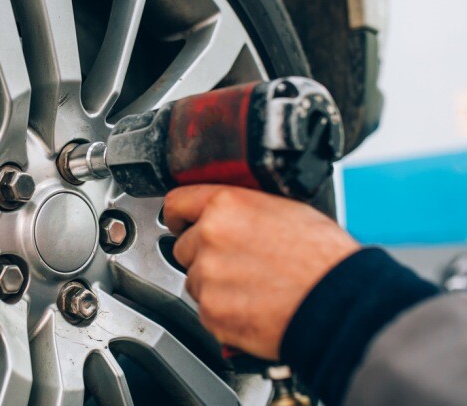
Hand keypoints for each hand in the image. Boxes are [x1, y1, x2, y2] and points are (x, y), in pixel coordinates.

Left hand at [164, 185, 359, 359]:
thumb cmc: (324, 259)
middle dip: (205, 255)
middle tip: (239, 264)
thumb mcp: (286, 208)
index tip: (182, 223)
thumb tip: (230, 212)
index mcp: (226, 205)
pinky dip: (224, 311)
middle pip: (185, 246)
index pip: (176, 203)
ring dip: (215, 284)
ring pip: (195, 280)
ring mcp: (207, 276)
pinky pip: (206, 309)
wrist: (340, 303)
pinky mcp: (211, 312)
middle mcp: (209, 237)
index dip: (180, 216)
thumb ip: (245, 208)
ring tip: (253, 286)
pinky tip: (253, 305)